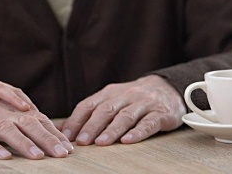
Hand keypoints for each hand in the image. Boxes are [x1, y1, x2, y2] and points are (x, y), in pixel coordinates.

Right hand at [0, 90, 74, 158]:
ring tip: (38, 157)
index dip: (53, 132)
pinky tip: (3, 157)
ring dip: (23, 142)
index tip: (70, 147)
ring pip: (5, 128)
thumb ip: (12, 123)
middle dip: (47, 138)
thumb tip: (35, 135)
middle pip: (27, 122)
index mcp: (5, 108)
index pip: (35, 119)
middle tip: (64, 153)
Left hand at [59, 75, 185, 145]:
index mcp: (110, 92)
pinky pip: (148, 123)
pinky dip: (137, 132)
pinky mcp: (160, 113)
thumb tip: (63, 129)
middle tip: (82, 141)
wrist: (168, 88)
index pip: (89, 105)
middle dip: (92, 126)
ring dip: (112, 130)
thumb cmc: (134, 99)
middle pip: (106, 110)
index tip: (66, 135)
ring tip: (101, 143)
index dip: (77, 119)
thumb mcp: (113, 100)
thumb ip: (91, 112)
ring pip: (125, 116)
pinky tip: (128, 141)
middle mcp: (125, 95)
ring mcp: (143, 104)